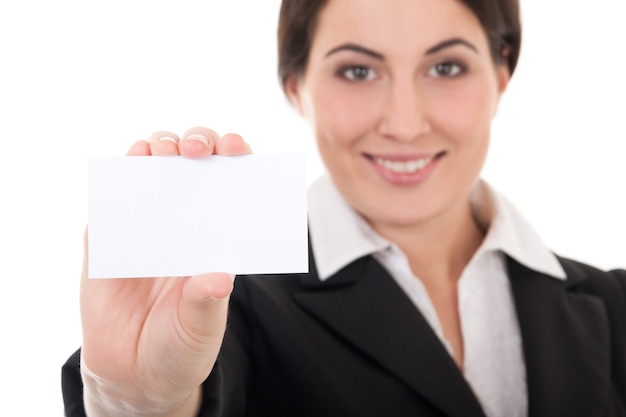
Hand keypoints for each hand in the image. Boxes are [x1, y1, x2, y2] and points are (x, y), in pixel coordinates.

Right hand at [80, 127, 251, 415]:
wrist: (134, 373)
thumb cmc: (181, 345)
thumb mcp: (201, 328)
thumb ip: (206, 302)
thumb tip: (219, 278)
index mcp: (215, 235)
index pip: (230, 183)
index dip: (234, 157)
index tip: (236, 149)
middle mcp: (183, 221)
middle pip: (191, 162)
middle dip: (195, 142)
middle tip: (196, 149)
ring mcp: (144, 224)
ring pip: (149, 169)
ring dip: (153, 149)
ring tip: (157, 151)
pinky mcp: (107, 238)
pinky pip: (108, 201)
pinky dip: (113, 181)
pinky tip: (122, 174)